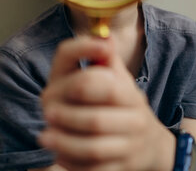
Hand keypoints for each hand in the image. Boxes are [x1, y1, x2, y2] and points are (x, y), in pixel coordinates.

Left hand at [39, 36, 175, 170]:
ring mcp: (130, 148)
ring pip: (92, 149)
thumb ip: (106, 59)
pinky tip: (58, 155)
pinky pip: (93, 170)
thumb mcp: (119, 80)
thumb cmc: (125, 106)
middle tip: (46, 115)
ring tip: (45, 136)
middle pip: (95, 120)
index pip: (105, 86)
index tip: (55, 90)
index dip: (78, 86)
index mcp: (131, 95)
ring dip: (64, 143)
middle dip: (66, 118)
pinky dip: (73, 164)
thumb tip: (104, 36)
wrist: (150, 145)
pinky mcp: (121, 170)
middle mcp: (135, 121)